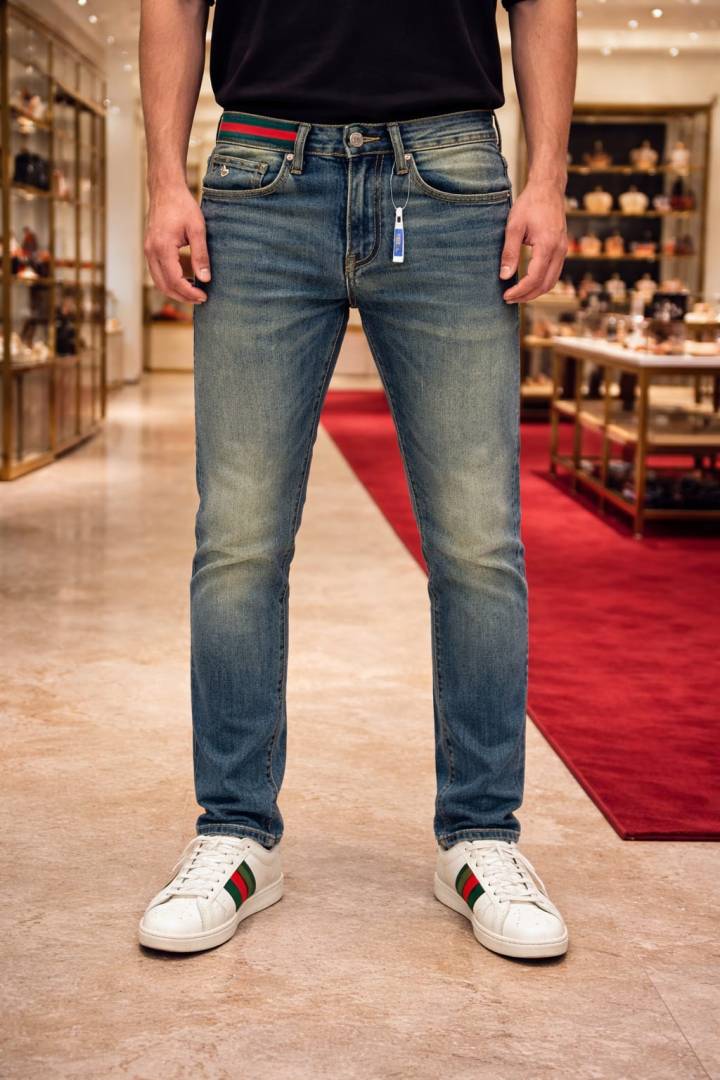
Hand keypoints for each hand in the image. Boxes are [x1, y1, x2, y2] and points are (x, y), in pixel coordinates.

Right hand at [144, 184, 210, 303]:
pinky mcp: (149, 249)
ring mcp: (148, 251)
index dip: (189, 293)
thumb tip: (205, 279)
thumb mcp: (197, 229)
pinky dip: (169, 282)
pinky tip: (184, 281)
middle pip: (164, 286)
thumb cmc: (182, 206)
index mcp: (162, 248)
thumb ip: (201, 255)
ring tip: (194, 293)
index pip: (175, 281)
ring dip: (175, 291)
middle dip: (182, 296)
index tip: (204, 296)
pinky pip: (156, 273)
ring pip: (158, 282)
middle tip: (201, 299)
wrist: (165, 189)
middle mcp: (151, 252)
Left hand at [499, 181, 567, 303]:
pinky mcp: (562, 249)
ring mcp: (563, 250)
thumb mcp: (514, 226)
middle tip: (509, 298)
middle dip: (527, 296)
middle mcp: (559, 250)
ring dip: (535, 292)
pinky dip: (542, 283)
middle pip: (545, 285)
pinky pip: (554, 273)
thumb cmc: (530, 204)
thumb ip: (509, 252)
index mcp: (547, 245)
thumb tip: (504, 276)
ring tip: (517, 294)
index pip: (534, 278)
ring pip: (552, 282)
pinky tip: (528, 283)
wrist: (548, 189)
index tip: (506, 295)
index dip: (520, 290)